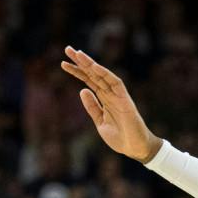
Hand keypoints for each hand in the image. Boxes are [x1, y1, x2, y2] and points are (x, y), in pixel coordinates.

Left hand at [60, 46, 159, 162]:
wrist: (134, 148)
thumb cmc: (120, 137)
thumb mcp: (100, 122)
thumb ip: (92, 107)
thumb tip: (82, 90)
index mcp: (104, 99)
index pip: (88, 81)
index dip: (77, 72)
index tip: (63, 64)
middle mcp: (110, 94)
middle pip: (93, 74)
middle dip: (81, 62)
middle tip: (68, 49)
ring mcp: (118, 95)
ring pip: (102, 75)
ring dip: (90, 63)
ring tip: (78, 54)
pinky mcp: (125, 99)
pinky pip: (115, 82)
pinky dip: (105, 73)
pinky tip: (94, 66)